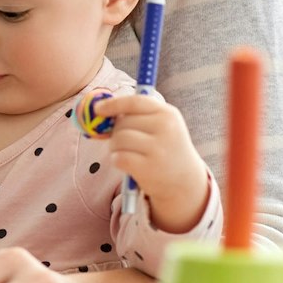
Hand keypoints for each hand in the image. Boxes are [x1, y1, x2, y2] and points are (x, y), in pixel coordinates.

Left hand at [94, 93, 209, 232]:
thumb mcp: (161, 125)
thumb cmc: (165, 146)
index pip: (134, 102)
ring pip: (118, 139)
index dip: (113, 104)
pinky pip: (119, 157)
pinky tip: (127, 163)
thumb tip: (100, 109)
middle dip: (116, 131)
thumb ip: (136, 114)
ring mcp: (158, 149)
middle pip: (122, 122)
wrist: (185, 180)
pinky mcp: (149, 169)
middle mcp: (166, 129)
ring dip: (115, 146)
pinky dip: (117, 160)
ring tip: (127, 152)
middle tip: (126, 142)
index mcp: (168, 114)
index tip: (98, 109)